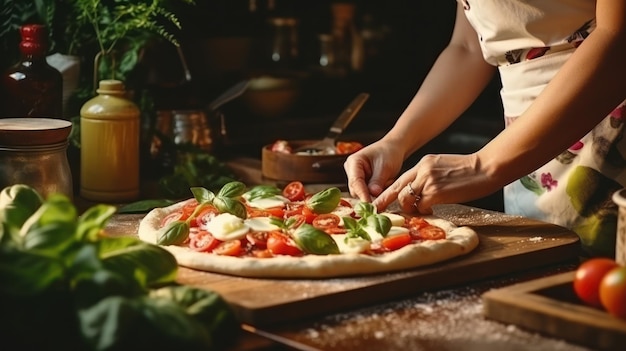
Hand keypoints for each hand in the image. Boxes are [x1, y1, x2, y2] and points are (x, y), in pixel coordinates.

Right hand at [343, 140, 404, 202]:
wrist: (393, 149)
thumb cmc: (389, 153)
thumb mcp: (385, 167)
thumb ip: (378, 181)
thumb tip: (373, 194)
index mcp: (353, 162)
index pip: (355, 182)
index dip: (363, 194)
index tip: (370, 205)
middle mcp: (351, 170)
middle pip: (356, 189)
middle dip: (369, 194)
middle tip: (383, 194)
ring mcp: (355, 177)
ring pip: (361, 193)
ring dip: (374, 193)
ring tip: (386, 182)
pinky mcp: (361, 182)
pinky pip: (366, 192)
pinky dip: (376, 192)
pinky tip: (384, 183)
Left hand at [373, 153, 498, 213]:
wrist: (486, 167)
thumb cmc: (470, 170)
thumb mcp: (444, 165)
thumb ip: (429, 175)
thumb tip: (421, 191)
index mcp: (424, 162)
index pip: (401, 179)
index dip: (389, 192)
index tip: (377, 201)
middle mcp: (422, 170)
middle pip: (398, 188)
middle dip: (388, 202)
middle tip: (383, 212)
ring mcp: (428, 181)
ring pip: (407, 199)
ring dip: (411, 208)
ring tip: (421, 209)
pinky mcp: (436, 192)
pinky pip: (421, 207)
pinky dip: (425, 211)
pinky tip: (433, 210)